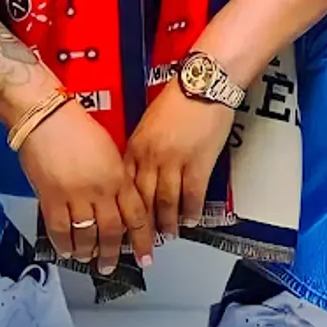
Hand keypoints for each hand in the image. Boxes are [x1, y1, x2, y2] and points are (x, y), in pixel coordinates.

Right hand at [19, 99, 152, 274]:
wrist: (46, 117)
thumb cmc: (76, 126)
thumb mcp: (108, 149)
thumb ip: (116, 177)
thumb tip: (120, 200)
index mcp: (117, 175)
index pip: (136, 215)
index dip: (142, 238)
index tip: (146, 254)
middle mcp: (99, 189)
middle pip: (112, 231)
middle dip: (115, 253)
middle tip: (112, 264)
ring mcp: (75, 195)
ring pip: (86, 235)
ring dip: (89, 252)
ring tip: (90, 258)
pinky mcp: (51, 198)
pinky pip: (60, 230)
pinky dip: (64, 244)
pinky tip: (67, 250)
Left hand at [124, 78, 233, 237]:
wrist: (202, 84)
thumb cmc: (177, 99)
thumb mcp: (149, 123)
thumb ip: (142, 148)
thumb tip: (139, 172)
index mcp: (135, 145)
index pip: (125, 185)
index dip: (125, 209)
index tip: (125, 224)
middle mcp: (150, 156)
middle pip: (142, 199)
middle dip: (143, 225)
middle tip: (144, 242)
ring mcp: (174, 161)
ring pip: (165, 202)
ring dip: (167, 223)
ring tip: (168, 235)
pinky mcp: (198, 163)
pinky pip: (191, 196)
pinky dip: (190, 212)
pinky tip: (189, 221)